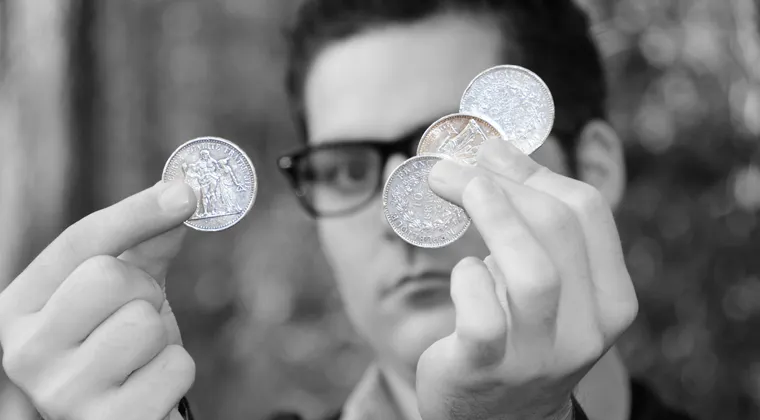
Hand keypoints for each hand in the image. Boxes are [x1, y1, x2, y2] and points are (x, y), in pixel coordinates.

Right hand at [0, 181, 197, 419]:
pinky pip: (175, 368)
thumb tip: (182, 195)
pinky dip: (175, 373)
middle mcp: (24, 352)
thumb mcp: (117, 296)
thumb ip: (141, 248)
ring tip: (138, 359)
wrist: (112, 419)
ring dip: (161, 338)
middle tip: (133, 318)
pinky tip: (149, 389)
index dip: (136, 212)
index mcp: (16, 311)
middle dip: (142, 292)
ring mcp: (62, 394)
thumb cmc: (111, 350)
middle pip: (111, 277)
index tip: (186, 193)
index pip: (79, 243)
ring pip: (147, 323)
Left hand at [417, 138, 637, 419]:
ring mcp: (542, 354)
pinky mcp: (490, 369)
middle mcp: (589, 330)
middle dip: (500, 182)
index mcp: (611, 299)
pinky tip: (461, 274)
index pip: (588, 213)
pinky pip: (484, 316)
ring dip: (489, 216)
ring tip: (449, 188)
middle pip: (558, 229)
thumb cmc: (519, 333)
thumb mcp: (545, 282)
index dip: (534, 170)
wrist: (499, 417)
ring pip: (533, 272)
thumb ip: (535, 228)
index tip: (491, 151)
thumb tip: (495, 151)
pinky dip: (468, 280)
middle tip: (451, 167)